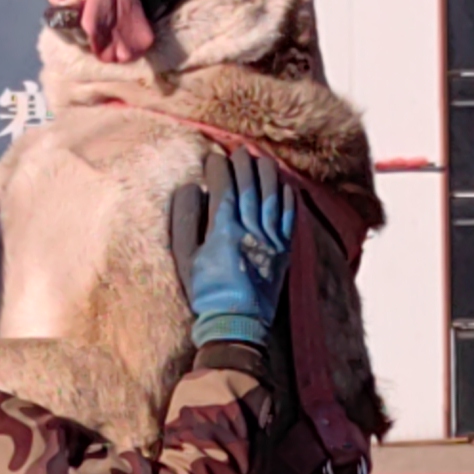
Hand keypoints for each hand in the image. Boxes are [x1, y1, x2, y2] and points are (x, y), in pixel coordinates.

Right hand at [188, 149, 296, 350]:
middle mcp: (249, 229)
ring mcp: (270, 239)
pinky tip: (284, 185)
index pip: (224, 185)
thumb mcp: (184, 257)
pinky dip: (287, 198)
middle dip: (243, 163)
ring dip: (267, 173)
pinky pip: (289, 217)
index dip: (218, 167)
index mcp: (223, 228)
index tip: (212, 158)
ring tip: (261, 158)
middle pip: (250, 185)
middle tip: (238, 151)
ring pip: (272, 195)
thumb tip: (190, 188)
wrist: (236, 323)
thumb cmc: (205, 291)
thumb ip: (185, 220)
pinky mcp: (283, 251)